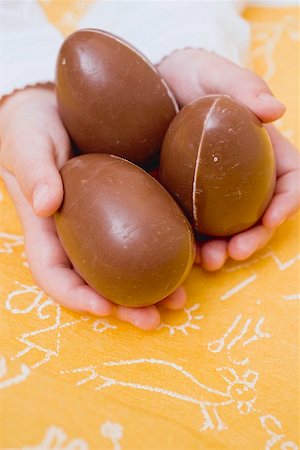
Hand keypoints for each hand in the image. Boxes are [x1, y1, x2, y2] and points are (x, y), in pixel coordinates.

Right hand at [0, 86, 185, 330]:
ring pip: (129, 267)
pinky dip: (169, 251)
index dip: (76, 296)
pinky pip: (150, 234)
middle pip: (98, 283)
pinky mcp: (134, 203)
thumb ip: (33, 170)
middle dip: (123, 307)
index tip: (104, 308)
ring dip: (154, 288)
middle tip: (153, 319)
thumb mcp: (27, 143)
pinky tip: (194, 254)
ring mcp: (109, 222)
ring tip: (181, 298)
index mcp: (50, 229)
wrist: (60, 106)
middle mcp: (80, 235)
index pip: (55, 274)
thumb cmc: (33, 127)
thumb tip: (46, 203)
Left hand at [158, 49, 299, 269]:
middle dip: (254, 238)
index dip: (287, 201)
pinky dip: (192, 243)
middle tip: (235, 253)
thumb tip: (277, 110)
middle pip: (259, 213)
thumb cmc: (187, 74)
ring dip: (223, 250)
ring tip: (209, 261)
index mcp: (259, 147)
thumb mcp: (212, 73)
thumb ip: (243, 87)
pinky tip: (183, 252)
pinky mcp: (182, 197)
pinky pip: (193, 226)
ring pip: (227, 228)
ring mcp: (209, 190)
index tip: (274, 218)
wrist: (146, 87)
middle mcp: (238, 175)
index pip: (288, 177)